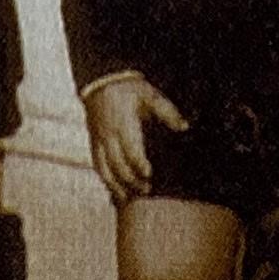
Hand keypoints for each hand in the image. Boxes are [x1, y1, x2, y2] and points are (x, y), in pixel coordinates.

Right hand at [83, 76, 187, 203]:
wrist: (101, 81)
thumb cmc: (128, 88)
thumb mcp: (150, 94)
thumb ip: (167, 111)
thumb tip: (184, 127)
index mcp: (122, 124)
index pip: (130, 148)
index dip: (139, 163)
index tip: (149, 174)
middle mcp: (108, 134)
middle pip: (116, 163)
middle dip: (130, 180)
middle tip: (146, 191)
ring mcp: (98, 139)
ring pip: (103, 167)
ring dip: (115, 184)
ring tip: (127, 198)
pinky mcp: (93, 141)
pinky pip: (96, 164)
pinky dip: (104, 179)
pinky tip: (113, 189)